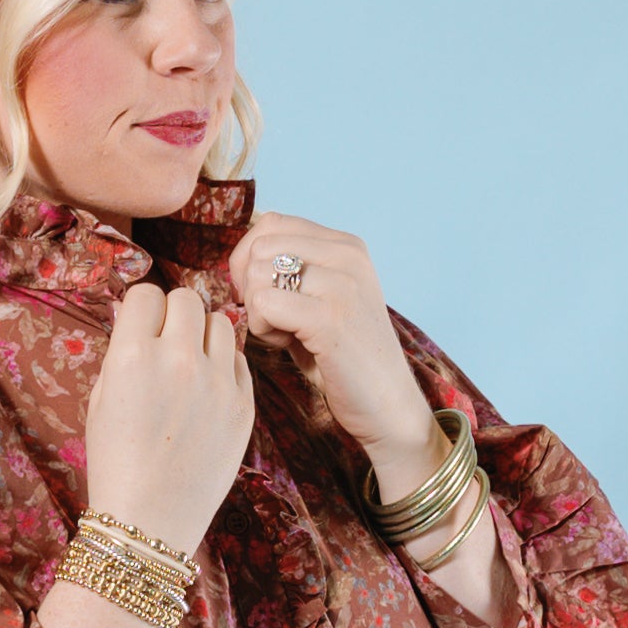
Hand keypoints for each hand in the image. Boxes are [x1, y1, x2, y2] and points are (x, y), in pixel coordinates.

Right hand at [83, 282, 254, 553]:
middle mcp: (178, 360)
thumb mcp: (102, 400)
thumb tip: (143, 323)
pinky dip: (225, 363)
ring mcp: (217, 382)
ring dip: (204, 332)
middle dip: (174, 314)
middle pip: (187, 297)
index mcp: (132, 356)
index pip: (146, 294)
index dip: (141, 309)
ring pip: (221, 321)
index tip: (141, 326)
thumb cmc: (116, 463)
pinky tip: (208, 388)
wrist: (149, 521)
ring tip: (192, 360)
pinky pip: (239, 359)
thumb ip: (123, 354)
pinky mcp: (243, 404)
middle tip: (167, 340)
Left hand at [226, 210, 441, 480]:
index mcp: (346, 245)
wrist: (386, 404)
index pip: (271, 223)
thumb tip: (241, 256)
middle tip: (278, 320)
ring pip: (257, 274)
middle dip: (252, 287)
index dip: (249, 260)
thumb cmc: (342, 356)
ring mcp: (341, 284)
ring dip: (258, 311)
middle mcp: (347, 255)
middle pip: (258, 247)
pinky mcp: (330, 317)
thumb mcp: (320, 298)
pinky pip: (263, 305)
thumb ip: (291, 269)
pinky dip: (263, 330)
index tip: (266, 296)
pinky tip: (289, 345)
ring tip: (288, 334)